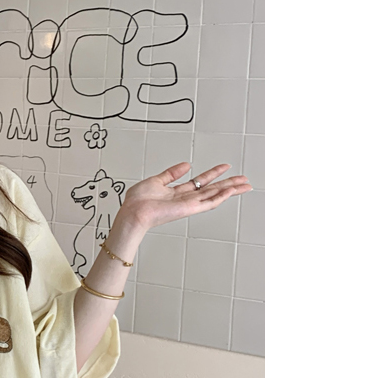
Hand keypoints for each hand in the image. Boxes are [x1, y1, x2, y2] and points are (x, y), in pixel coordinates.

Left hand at [117, 162, 251, 232]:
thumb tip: (186, 165)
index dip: (213, 173)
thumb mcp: (156, 181)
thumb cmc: (138, 201)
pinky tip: (230, 192)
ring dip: (231, 190)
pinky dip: (220, 197)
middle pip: (212, 189)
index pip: (200, 182)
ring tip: (245, 185)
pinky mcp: (189, 209)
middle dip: (229, 184)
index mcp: (176, 193)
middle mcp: (184, 199)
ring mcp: (188, 205)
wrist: (133, 212)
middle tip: (244, 179)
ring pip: (215, 196)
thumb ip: (172, 173)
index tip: (225, 167)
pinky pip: (208, 203)